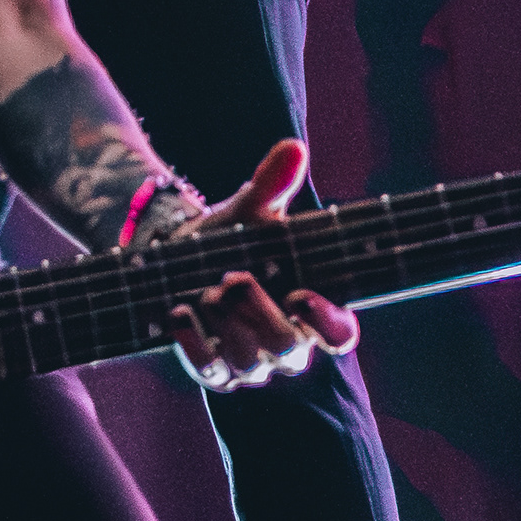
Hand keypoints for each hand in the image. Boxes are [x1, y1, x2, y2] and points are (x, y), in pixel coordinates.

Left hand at [163, 137, 358, 388]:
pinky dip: (193, 344)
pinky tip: (180, 313)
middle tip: (235, 279)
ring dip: (223, 324)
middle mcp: (287, 344)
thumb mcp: (252, 209)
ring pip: (249, 363)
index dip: (327, 323)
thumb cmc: (233, 235)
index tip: (301, 295)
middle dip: (259, 313)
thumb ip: (275, 184)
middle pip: (288, 350)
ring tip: (205, 288)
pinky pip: (210, 371)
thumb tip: (294, 148)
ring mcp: (250, 362)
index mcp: (312, 309)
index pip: (340, 334)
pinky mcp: (214, 368)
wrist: (180, 252)